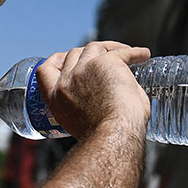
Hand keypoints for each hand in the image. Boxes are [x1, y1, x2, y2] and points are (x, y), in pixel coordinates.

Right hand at [35, 41, 150, 139]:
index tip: (66, 58)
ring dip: (110, 48)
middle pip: (73, 54)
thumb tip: (110, 102)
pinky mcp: (105, 63)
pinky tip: (143, 54)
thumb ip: (88, 110)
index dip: (56, 61)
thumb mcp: (84, 126)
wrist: (114, 137)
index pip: (45, 71)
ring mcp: (84, 70)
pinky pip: (120, 52)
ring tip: (127, 53)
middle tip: (105, 57)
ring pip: (94, 48)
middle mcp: (67, 83)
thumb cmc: (107, 139)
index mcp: (57, 100)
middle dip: (87, 53)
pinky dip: (134, 52)